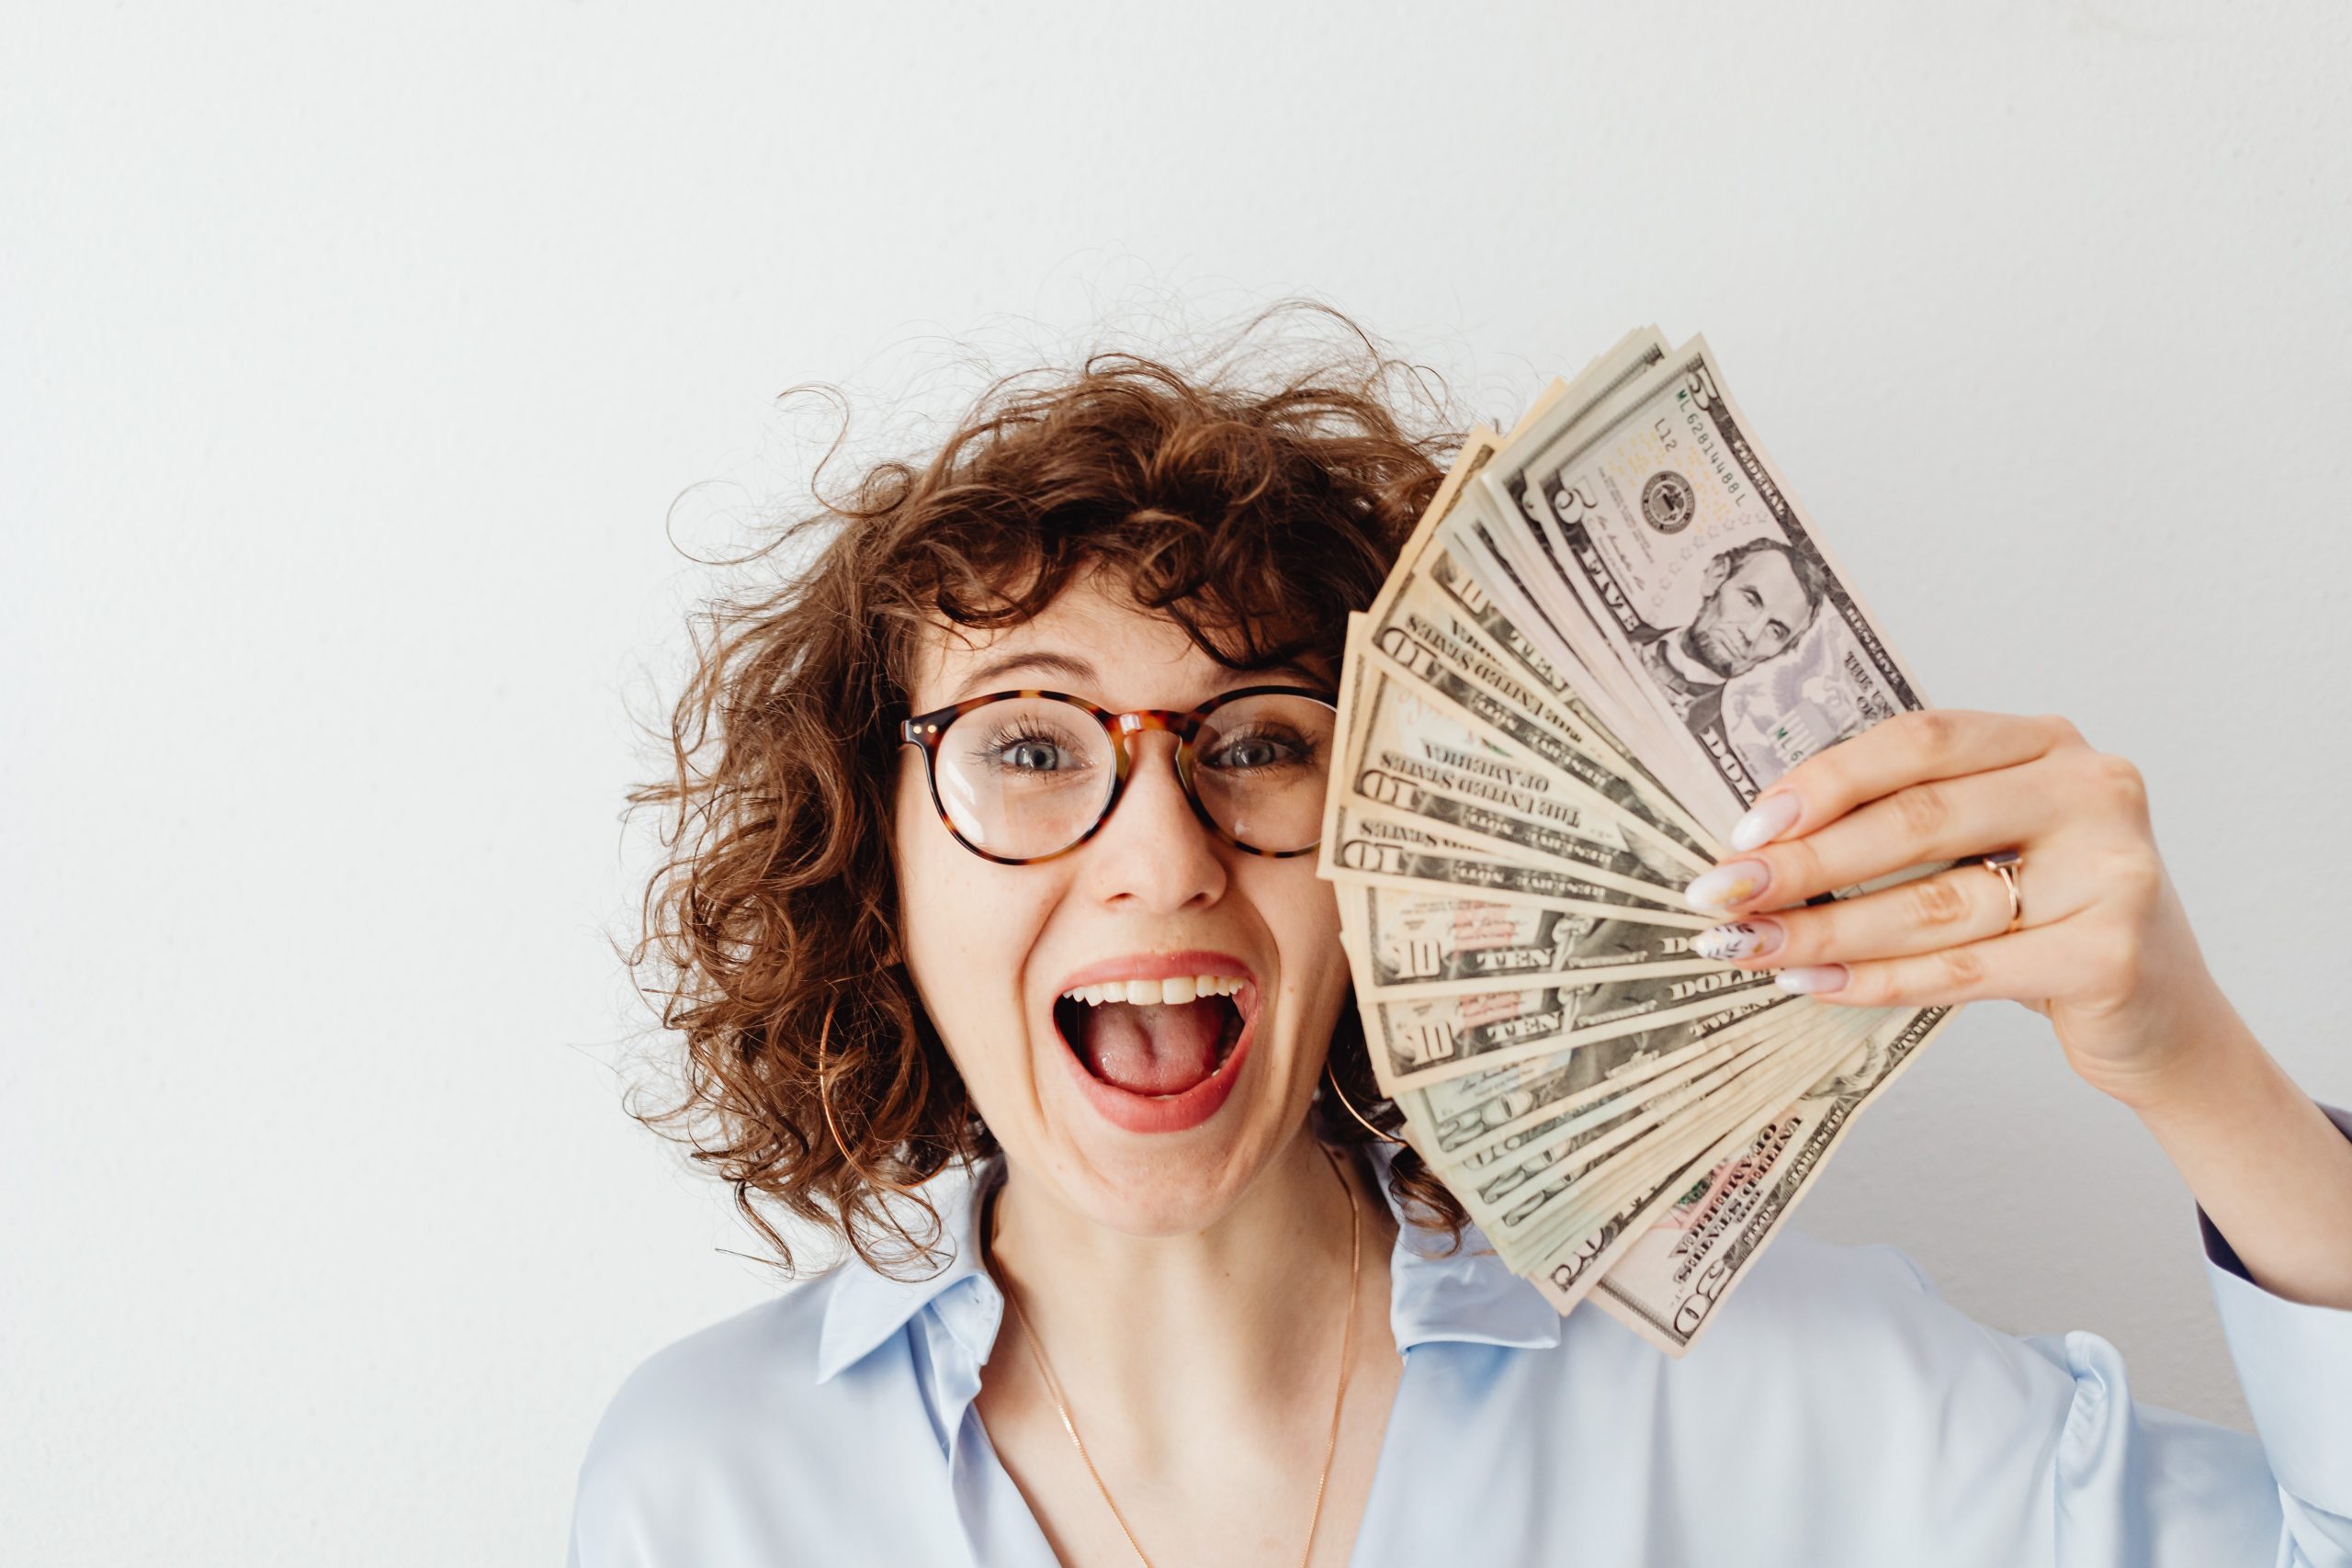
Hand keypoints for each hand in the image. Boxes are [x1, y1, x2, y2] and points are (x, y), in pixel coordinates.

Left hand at [1683, 709, 2233, 1107]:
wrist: (2162, 1019)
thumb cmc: (2049, 920)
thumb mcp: (1991, 848)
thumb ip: (1907, 822)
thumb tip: (1761, 844)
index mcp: (2047, 743)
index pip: (1917, 741)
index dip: (1823, 781)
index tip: (1743, 830)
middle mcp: (2089, 789)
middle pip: (1915, 821)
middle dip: (1803, 863)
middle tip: (1719, 895)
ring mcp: (2111, 870)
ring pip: (1931, 903)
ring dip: (1823, 929)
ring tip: (1749, 947)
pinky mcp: (2110, 954)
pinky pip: (1963, 969)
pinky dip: (1877, 980)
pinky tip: (1814, 983)